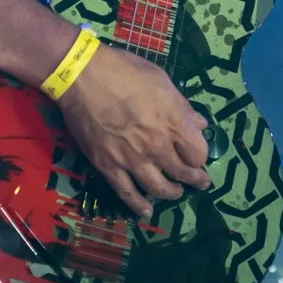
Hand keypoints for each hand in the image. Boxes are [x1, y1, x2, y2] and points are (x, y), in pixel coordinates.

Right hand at [53, 43, 210, 218]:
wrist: (81, 76)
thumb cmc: (124, 71)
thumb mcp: (161, 80)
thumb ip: (182, 106)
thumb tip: (199, 124)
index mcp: (173, 123)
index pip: (198, 153)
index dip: (200, 156)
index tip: (198, 155)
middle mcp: (157, 146)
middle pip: (183, 173)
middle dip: (194, 180)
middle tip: (198, 182)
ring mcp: (132, 160)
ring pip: (159, 188)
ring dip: (171, 193)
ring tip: (175, 193)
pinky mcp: (108, 167)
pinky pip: (127, 193)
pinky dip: (139, 206)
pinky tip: (147, 211)